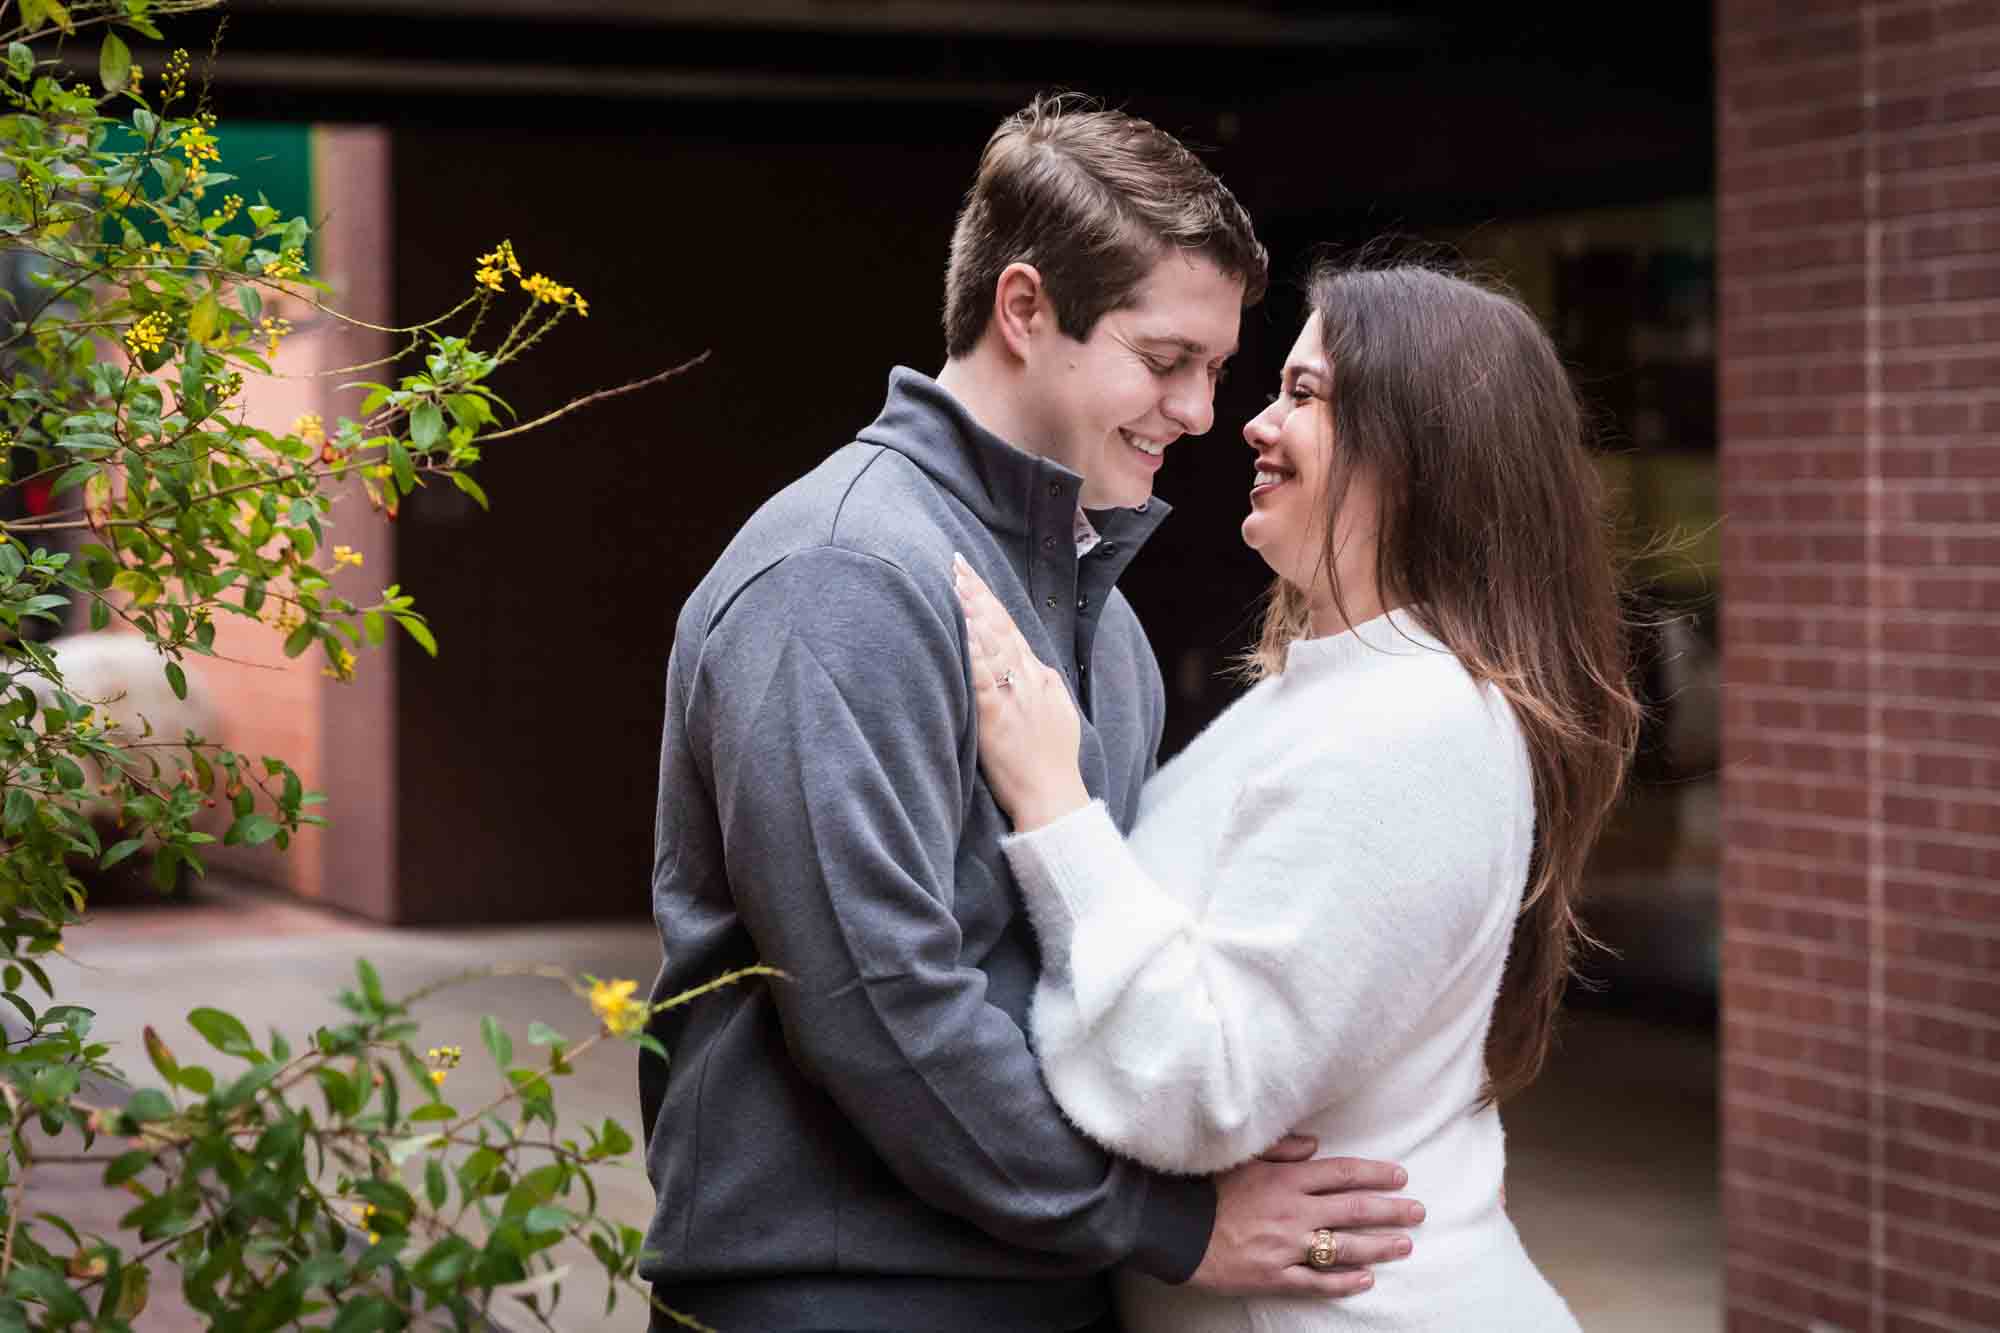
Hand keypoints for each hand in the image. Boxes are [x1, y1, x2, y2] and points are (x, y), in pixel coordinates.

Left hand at [952, 554, 1089, 829]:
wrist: (1053, 794)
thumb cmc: (1053, 760)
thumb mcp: (1057, 712)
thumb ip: (1041, 684)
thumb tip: (1029, 664)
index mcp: (1040, 677)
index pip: (1011, 627)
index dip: (989, 599)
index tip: (970, 575)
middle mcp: (1027, 679)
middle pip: (999, 626)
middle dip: (976, 593)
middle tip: (955, 564)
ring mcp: (1012, 696)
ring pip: (990, 644)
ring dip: (971, 612)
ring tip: (953, 583)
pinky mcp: (995, 716)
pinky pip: (981, 676)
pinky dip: (971, 649)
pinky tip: (959, 628)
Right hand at [1187, 1155, 1422, 1297]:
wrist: (1173, 1227)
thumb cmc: (1205, 1188)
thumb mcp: (1241, 1157)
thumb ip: (1281, 1149)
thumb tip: (1316, 1145)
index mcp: (1286, 1179)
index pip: (1342, 1174)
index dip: (1375, 1174)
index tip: (1400, 1177)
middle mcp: (1293, 1212)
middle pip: (1353, 1209)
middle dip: (1390, 1210)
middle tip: (1418, 1211)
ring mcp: (1286, 1246)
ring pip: (1344, 1247)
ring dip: (1379, 1245)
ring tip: (1404, 1245)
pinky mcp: (1274, 1276)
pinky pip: (1317, 1281)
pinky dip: (1344, 1282)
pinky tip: (1366, 1280)